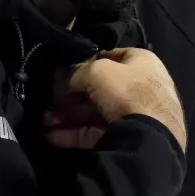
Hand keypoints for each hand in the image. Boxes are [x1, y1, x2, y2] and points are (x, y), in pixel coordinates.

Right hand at [46, 47, 185, 151]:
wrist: (150, 138)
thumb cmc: (127, 93)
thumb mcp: (98, 72)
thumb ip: (76, 72)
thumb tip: (60, 79)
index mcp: (141, 62)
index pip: (108, 57)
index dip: (83, 64)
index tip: (61, 73)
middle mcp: (140, 86)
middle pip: (98, 88)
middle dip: (69, 95)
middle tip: (46, 101)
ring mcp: (135, 114)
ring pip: (95, 112)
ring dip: (68, 115)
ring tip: (44, 121)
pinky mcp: (127, 137)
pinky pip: (97, 131)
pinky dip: (75, 133)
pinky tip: (53, 136)